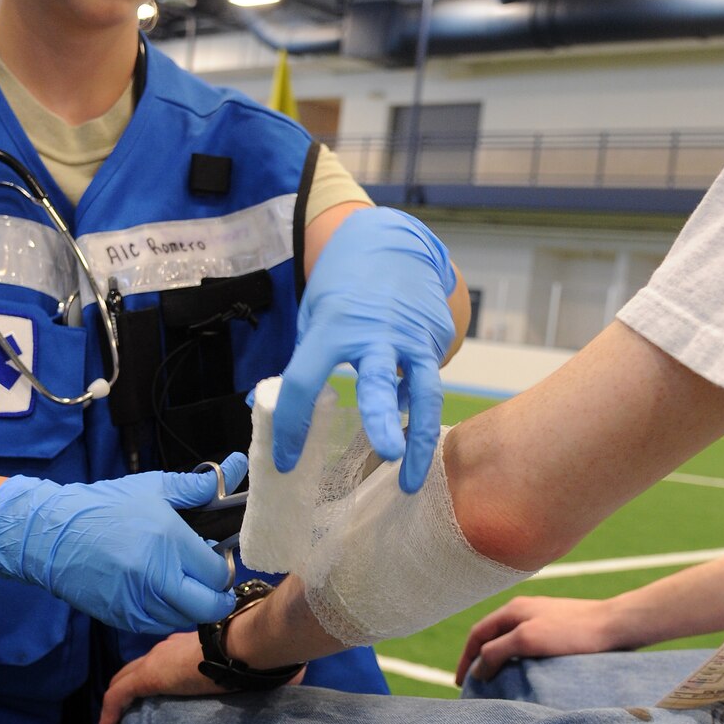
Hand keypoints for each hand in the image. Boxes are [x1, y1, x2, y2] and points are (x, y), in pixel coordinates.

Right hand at [0, 453, 247, 637]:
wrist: (52, 536)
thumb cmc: (105, 507)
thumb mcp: (154, 488)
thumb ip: (198, 486)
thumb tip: (236, 468)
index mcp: (169, 542)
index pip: (219, 572)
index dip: (223, 566)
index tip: (215, 557)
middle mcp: (157, 578)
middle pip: (210, 606)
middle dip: (218, 596)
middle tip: (211, 581)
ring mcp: (138, 603)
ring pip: (186, 619)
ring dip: (193, 606)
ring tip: (183, 583)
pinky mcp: (122, 618)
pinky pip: (159, 625)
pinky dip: (167, 614)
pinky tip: (160, 593)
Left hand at [97, 630, 305, 723]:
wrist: (250, 643)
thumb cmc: (260, 654)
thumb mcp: (256, 669)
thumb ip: (260, 676)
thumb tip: (289, 682)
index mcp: (191, 647)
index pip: (164, 663)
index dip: (155, 681)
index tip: (156, 704)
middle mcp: (168, 649)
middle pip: (136, 671)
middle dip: (128, 694)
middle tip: (125, 723)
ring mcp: (156, 660)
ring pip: (122, 683)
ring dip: (115, 710)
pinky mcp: (148, 675)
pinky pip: (115, 699)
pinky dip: (108, 720)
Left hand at [274, 208, 455, 492]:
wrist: (393, 242)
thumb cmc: (344, 283)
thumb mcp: (315, 314)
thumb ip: (308, 359)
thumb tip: (289, 411)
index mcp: (334, 325)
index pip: (306, 380)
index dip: (292, 423)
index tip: (286, 460)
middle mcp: (377, 332)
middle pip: (380, 382)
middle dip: (383, 420)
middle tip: (386, 456)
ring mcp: (413, 336)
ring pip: (425, 392)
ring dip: (418, 439)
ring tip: (409, 480)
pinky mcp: (437, 338)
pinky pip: (426, 381)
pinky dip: (416, 409)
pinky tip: (407, 429)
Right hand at [456, 595, 630, 684]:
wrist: (614, 626)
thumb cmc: (571, 631)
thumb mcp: (527, 640)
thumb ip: (496, 651)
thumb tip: (477, 669)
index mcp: (513, 609)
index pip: (477, 634)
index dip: (465, 659)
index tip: (460, 683)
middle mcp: (524, 611)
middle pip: (492, 637)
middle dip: (480, 660)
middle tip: (475, 686)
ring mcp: (542, 620)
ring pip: (511, 642)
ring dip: (500, 661)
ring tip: (497, 684)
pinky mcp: (558, 631)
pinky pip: (528, 647)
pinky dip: (519, 661)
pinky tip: (525, 675)